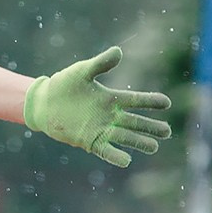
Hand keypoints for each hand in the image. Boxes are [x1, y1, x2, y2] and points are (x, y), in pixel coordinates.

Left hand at [22, 47, 172, 167]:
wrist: (44, 103)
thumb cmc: (64, 85)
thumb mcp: (83, 71)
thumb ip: (100, 63)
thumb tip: (118, 52)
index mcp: (111, 98)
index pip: (136, 100)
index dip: (151, 101)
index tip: (167, 103)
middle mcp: (110, 115)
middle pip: (135, 122)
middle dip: (151, 127)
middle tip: (167, 131)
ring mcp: (101, 129)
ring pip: (125, 137)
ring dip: (139, 142)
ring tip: (154, 146)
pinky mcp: (89, 141)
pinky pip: (105, 150)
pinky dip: (115, 156)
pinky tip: (126, 161)